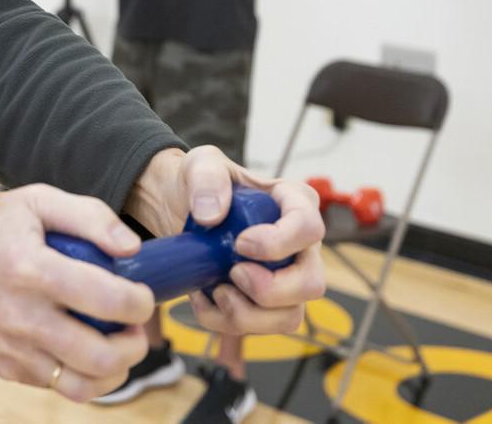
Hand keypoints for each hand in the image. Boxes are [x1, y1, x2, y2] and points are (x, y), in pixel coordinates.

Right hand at [0, 185, 154, 401]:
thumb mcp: (37, 201)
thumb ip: (90, 216)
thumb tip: (131, 248)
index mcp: (31, 269)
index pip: (105, 300)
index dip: (139, 303)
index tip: (144, 295)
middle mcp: (21, 316)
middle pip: (99, 356)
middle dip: (134, 345)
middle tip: (136, 327)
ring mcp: (11, 349)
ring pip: (82, 385)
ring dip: (114, 370)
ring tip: (118, 345)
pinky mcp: (5, 367)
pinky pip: (57, 385)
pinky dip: (82, 374)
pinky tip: (86, 348)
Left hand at [125, 147, 325, 335]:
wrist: (180, 210)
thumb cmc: (203, 185)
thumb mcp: (201, 164)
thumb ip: (207, 178)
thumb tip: (212, 215)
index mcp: (295, 203)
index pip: (309, 228)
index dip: (279, 243)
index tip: (241, 244)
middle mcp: (300, 246)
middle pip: (311, 283)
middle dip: (270, 290)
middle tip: (233, 274)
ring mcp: (287, 278)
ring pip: (290, 316)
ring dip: (248, 314)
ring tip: (216, 290)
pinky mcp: (266, 304)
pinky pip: (259, 328)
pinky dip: (226, 321)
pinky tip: (205, 297)